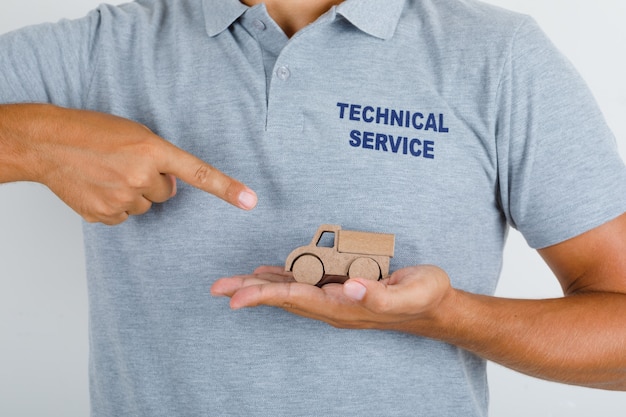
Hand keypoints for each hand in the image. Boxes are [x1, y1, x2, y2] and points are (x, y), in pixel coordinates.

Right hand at [2, 104, 256, 223]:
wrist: (46, 143)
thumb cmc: (90, 132)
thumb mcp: (134, 134)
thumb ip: (159, 158)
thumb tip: (171, 186)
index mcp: (153, 149)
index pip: (199, 172)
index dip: (227, 188)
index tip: (250, 201)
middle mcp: (142, 176)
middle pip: (167, 193)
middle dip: (153, 182)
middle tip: (126, 165)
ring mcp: (123, 198)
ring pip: (146, 206)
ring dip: (134, 194)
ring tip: (109, 175)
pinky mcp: (106, 214)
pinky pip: (125, 217)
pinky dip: (115, 206)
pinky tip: (99, 188)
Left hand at [211, 265, 452, 330]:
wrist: (434, 305)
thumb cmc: (423, 296)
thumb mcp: (409, 293)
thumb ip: (377, 294)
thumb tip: (346, 287)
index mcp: (344, 306)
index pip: (296, 299)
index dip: (264, 296)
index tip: (235, 297)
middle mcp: (333, 305)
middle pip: (283, 297)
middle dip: (250, 292)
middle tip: (217, 288)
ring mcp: (335, 298)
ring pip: (290, 291)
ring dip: (260, 286)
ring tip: (231, 283)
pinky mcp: (340, 289)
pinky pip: (304, 284)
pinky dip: (282, 279)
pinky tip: (268, 274)